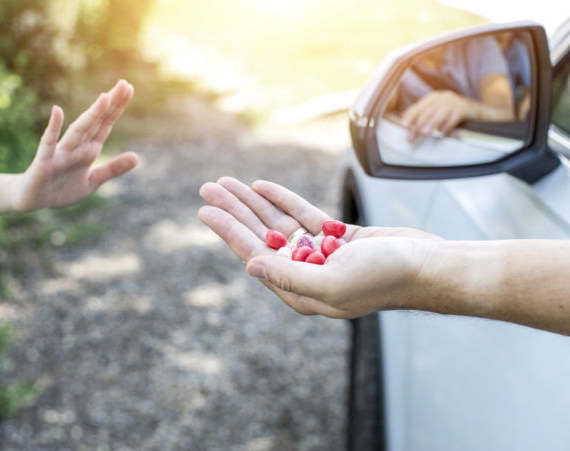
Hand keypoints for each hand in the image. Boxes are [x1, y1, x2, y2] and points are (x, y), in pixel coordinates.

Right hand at [11, 79, 137, 211]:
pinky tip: (57, 111)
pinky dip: (52, 128)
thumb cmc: (61, 188)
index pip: (105, 125)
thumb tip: (137, 157)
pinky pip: (48, 144)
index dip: (117, 108)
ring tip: (104, 98)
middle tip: (124, 84)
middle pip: (96, 123)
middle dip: (110, 105)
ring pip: (78, 131)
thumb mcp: (92, 181)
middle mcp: (76, 147)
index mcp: (88, 150)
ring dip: (91, 116)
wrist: (32, 200)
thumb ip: (112, 169)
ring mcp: (60, 153)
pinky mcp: (44, 162)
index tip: (128, 88)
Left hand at [198, 177, 441, 317]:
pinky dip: (283, 200)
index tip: (205, 209)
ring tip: (228, 182)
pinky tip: (263, 187)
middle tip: (208, 187)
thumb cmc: (385, 278)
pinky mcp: (338, 238)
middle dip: (234, 211)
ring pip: (278, 223)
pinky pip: (303, 216)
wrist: (429, 265)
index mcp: (300, 290)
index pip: (254, 254)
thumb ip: (291, 277)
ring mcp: (321, 254)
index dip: (228, 230)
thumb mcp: (333, 283)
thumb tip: (250, 266)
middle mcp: (306, 273)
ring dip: (254, 202)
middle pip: (260, 236)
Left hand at [401, 90, 469, 141]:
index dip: (411, 115)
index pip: (420, 106)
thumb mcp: (438, 111)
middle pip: (428, 111)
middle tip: (411, 136)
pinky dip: (448, 125)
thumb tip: (403, 118)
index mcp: (435, 97)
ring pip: (440, 113)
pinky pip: (455, 117)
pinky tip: (443, 133)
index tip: (403, 125)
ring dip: (432, 124)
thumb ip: (424, 114)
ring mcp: (455, 102)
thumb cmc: (454, 113)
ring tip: (424, 133)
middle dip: (418, 124)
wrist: (479, 111)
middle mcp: (444, 97)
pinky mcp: (465, 109)